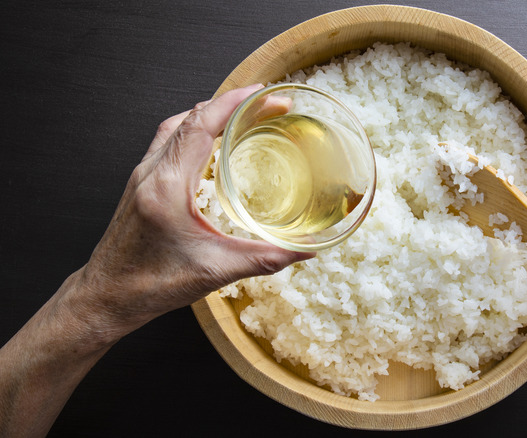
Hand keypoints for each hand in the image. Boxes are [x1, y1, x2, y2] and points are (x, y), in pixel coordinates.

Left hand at [77, 84, 312, 337]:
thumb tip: (306, 251)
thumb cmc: (150, 284)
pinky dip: (194, 131)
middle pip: (191, 118)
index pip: (200, 125)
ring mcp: (142, 175)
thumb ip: (265, 258)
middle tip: (264, 106)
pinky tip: (211, 145)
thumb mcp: (216, 271)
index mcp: (167, 186)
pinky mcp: (140, 184)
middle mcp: (151, 173)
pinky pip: (168, 141)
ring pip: (176, 126)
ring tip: (242, 117)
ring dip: (210, 115)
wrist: (107, 297)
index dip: (232, 102)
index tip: (261, 93)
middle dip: (230, 105)